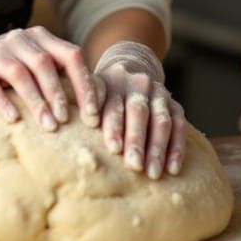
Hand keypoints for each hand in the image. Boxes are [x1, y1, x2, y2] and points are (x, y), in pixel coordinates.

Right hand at [0, 26, 101, 130]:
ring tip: (49, 128)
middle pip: (45, 64)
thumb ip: (58, 76)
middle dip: (60, 95)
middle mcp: (19, 39)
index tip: (94, 116)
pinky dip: (5, 103)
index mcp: (40, 38)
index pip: (71, 55)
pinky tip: (15, 121)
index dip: (85, 84)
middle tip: (70, 123)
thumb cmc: (5, 73)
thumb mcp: (32, 66)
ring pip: (21, 74)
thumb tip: (99, 110)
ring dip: (37, 102)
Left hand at [93, 41, 185, 179]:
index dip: (114, 125)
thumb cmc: (105, 91)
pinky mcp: (175, 105)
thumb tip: (61, 123)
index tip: (112, 148)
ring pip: (160, 120)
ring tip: (152, 173)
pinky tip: (172, 168)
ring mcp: (159, 93)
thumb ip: (84, 104)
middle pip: (138, 112)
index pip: (114, 103)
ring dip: (157, 148)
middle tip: (133, 165)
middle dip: (136, 139)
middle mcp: (138, 84)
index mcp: (114, 80)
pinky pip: (179, 126)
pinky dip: (177, 148)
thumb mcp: (94, 89)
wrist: (134, 66)